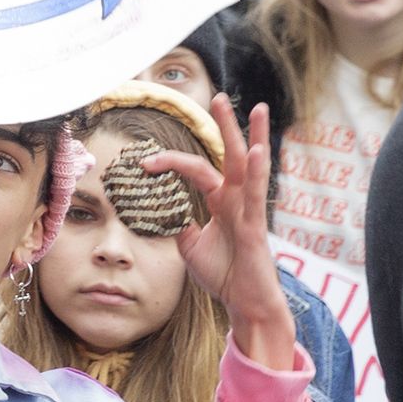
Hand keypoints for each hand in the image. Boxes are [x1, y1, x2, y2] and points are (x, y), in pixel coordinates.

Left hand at [147, 96, 296, 366]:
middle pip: (230, 155)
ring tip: (256, 109)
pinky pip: (256, 194)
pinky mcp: (255, 226)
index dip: (169, 162)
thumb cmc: (223, 275)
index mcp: (221, 202)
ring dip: (251, 137)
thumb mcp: (191, 245)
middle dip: (226, 126)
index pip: (195, 169)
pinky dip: (257, 171)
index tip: (144, 162)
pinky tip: (258, 151)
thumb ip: (180, 222)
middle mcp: (237, 200)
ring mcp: (249, 210)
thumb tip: (164, 209)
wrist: (244, 305)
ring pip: (249, 167)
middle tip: (220, 97)